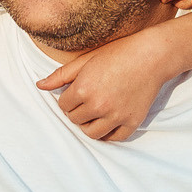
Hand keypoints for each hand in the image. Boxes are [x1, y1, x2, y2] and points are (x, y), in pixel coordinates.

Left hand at [37, 28, 176, 140]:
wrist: (152, 55)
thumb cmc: (118, 53)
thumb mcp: (86, 59)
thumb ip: (61, 75)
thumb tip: (39, 85)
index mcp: (83, 88)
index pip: (63, 106)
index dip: (68, 99)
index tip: (77, 92)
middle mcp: (99, 105)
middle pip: (75, 120)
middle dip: (77, 111)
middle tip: (86, 101)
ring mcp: (116, 115)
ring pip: (92, 134)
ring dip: (89, 125)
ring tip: (94, 113)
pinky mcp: (132, 121)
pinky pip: (115, 138)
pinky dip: (109, 133)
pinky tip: (109, 121)